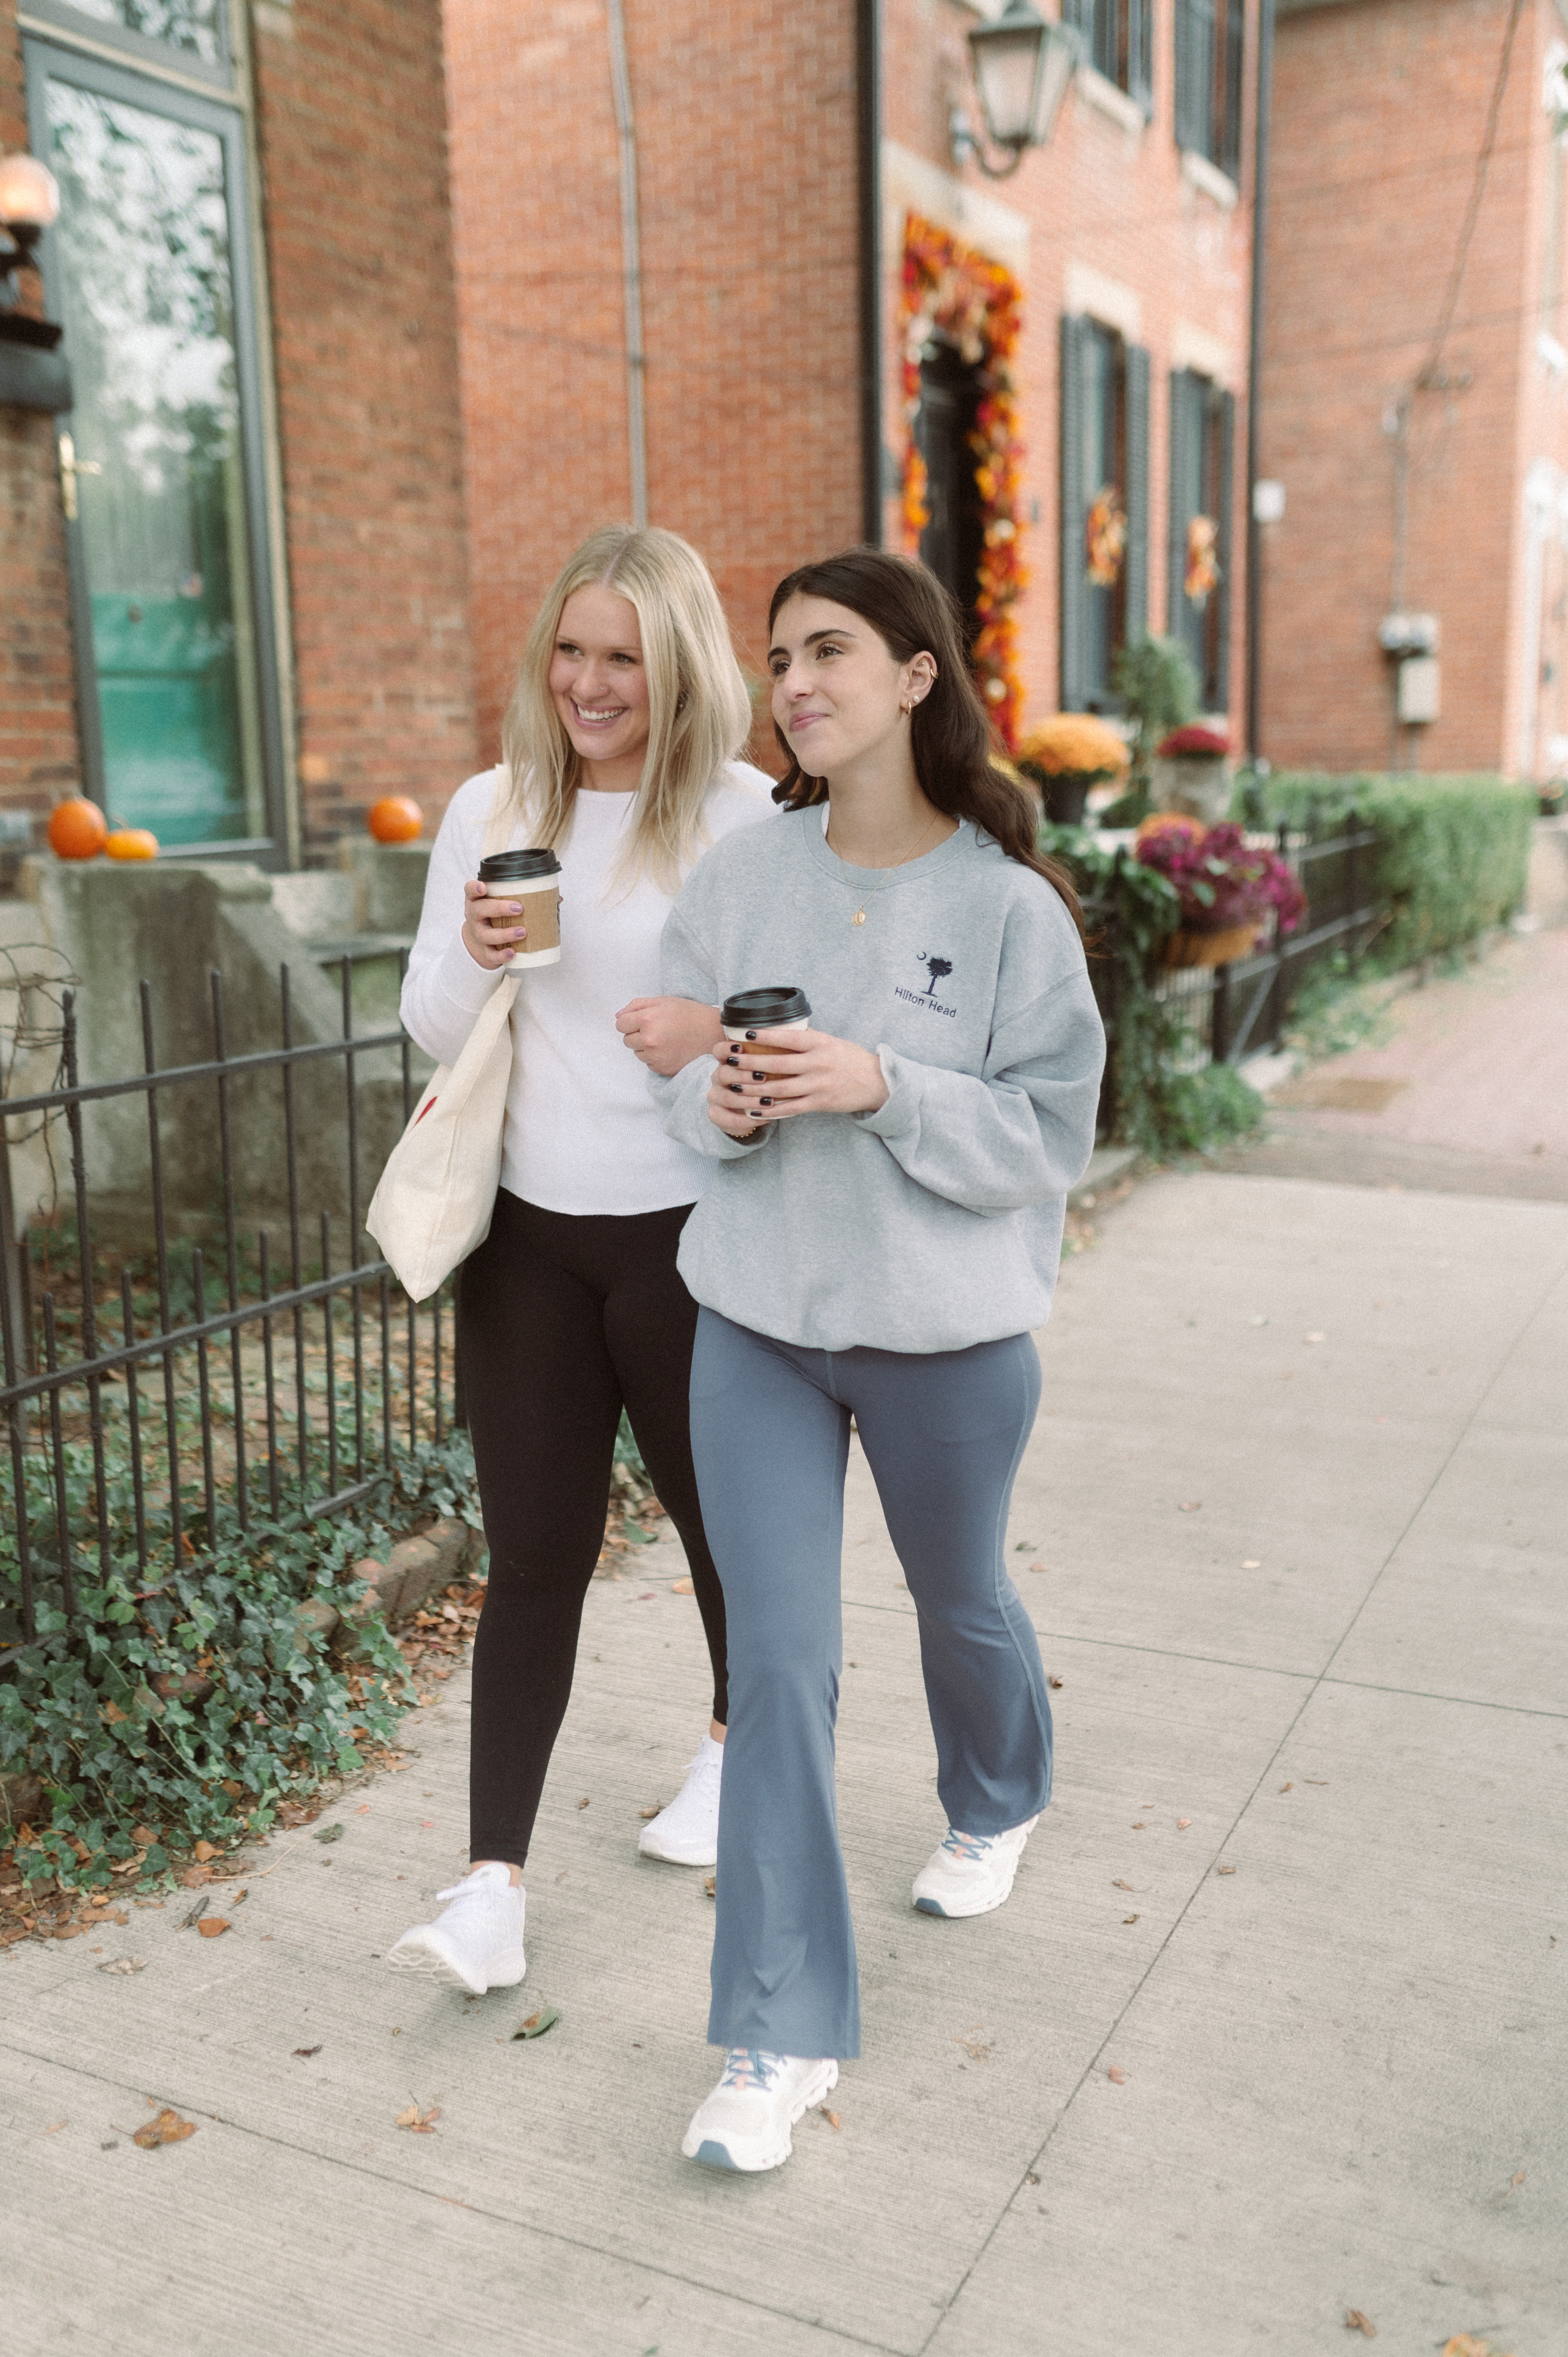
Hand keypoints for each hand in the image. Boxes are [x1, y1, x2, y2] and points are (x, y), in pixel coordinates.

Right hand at [462, 879, 527, 968]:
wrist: (484, 938)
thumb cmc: (496, 914)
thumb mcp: (502, 902)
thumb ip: (523, 897)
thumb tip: (556, 898)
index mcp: (477, 900)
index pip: (470, 890)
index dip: (474, 888)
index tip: (483, 887)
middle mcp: (474, 915)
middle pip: (479, 910)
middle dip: (499, 909)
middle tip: (518, 908)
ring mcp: (478, 933)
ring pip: (486, 935)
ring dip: (504, 934)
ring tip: (522, 932)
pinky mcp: (484, 950)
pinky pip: (490, 954)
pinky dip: (501, 955)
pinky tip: (513, 953)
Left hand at [616, 996, 722, 1076]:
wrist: (714, 1033)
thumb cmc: (690, 1014)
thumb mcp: (664, 1001)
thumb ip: (637, 1005)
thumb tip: (618, 1015)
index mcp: (647, 1019)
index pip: (620, 1025)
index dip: (630, 1022)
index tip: (641, 1021)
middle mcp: (649, 1040)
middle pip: (627, 1040)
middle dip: (637, 1034)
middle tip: (657, 1029)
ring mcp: (656, 1057)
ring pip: (637, 1053)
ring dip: (646, 1047)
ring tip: (666, 1039)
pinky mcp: (663, 1069)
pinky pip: (648, 1064)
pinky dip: (656, 1058)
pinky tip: (670, 1049)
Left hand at [706, 1024, 887, 1132]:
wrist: (876, 1081)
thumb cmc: (849, 1059)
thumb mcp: (829, 1042)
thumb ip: (805, 1040)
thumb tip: (775, 1034)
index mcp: (819, 1043)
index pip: (787, 1038)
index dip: (764, 1036)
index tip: (744, 1034)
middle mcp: (818, 1063)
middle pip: (777, 1064)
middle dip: (750, 1063)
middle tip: (730, 1060)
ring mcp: (818, 1085)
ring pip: (779, 1089)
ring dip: (754, 1089)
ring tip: (735, 1086)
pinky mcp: (820, 1103)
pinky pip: (790, 1108)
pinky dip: (771, 1110)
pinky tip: (755, 1109)